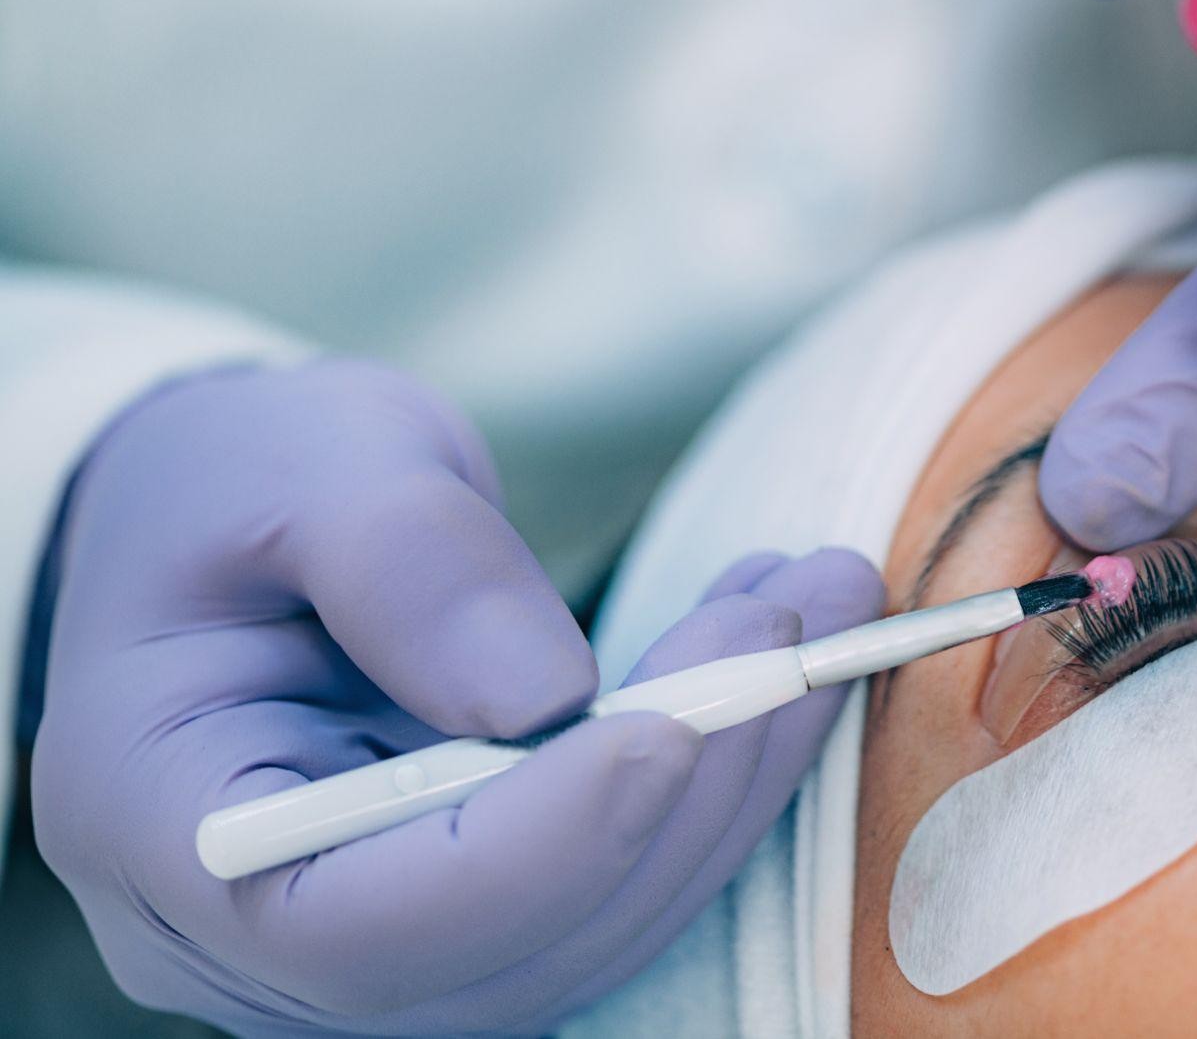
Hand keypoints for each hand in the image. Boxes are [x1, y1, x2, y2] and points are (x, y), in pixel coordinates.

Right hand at [30, 360, 881, 1035]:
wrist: (233, 521)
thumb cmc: (239, 483)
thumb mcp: (303, 465)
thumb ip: (406, 565)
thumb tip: (547, 694)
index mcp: (168, 827)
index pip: (353, 922)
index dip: (534, 847)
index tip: (669, 723)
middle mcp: (263, 937)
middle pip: (508, 942)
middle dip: (681, 785)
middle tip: (798, 616)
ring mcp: (380, 942)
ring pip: (594, 926)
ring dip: (732, 773)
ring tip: (817, 600)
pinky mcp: (476, 910)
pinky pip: (618, 881)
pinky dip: (716, 773)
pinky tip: (776, 648)